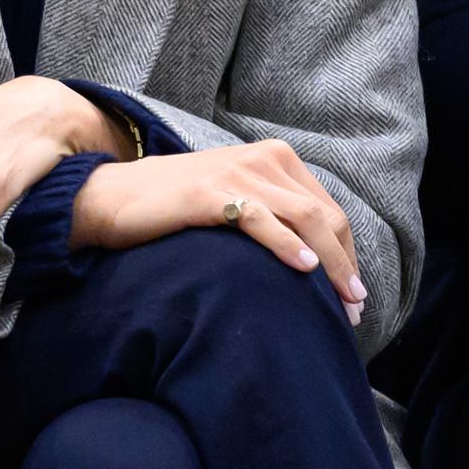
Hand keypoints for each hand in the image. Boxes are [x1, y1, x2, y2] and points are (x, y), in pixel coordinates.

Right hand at [70, 140, 371, 327]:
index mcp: (276, 159)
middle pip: (324, 216)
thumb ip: (273, 215)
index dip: (346, 253)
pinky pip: (261, 220)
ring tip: (341, 302)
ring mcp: (239, 173)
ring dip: (330, 264)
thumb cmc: (176, 207)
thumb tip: (314, 261)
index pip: (328, 210)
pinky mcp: (212, 193)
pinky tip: (305, 268)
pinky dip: (288, 244)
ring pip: (304, 218)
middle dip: (345, 265)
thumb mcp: (236, 201)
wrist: (114, 196)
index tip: (352, 294)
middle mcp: (265, 159)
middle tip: (354, 309)